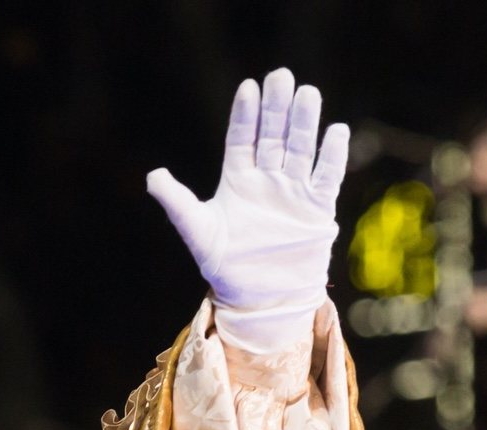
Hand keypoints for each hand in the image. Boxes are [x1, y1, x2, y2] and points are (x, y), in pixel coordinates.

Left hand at [146, 68, 349, 353]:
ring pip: (300, 149)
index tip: (248, 87)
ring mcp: (293, 192)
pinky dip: (331, 156)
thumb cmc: (224, 263)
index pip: (242, 139)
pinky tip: (335, 131)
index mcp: (237, 180)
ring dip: (304, 123)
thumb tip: (152, 176)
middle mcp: (267, 180)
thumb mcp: (197, 230)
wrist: (258, 297)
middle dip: (277, 108)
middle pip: (274, 136)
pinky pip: (326, 177)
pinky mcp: (316, 209)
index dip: (245, 115)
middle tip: (280, 75)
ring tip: (307, 93)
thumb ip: (176, 202)